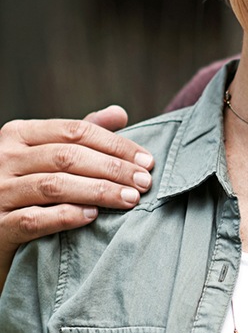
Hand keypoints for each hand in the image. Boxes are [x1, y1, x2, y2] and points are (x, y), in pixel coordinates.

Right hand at [0, 106, 152, 289]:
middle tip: (144, 182)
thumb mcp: (49, 154)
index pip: (76, 131)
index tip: (148, 160)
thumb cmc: (27, 187)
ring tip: (130, 199)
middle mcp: (4, 159)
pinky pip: (34, 219)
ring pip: (54, 186)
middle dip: (113, 168)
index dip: (116, 145)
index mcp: (19, 134)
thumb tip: (119, 113)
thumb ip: (81, 134)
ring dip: (99, 192)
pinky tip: (93, 216)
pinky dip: (66, 216)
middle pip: (68, 157)